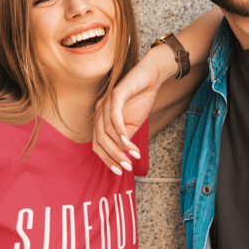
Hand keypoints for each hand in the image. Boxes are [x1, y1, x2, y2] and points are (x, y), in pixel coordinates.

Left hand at [93, 51, 167, 171]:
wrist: (150, 77)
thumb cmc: (140, 100)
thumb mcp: (133, 124)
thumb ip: (124, 139)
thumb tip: (122, 156)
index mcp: (101, 120)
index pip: (97, 144)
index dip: (107, 159)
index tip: (119, 171)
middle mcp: (99, 111)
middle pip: (99, 140)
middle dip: (113, 156)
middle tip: (126, 167)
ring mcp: (106, 102)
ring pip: (106, 131)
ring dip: (120, 146)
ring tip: (133, 155)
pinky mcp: (115, 94)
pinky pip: (114, 115)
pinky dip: (120, 130)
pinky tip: (128, 140)